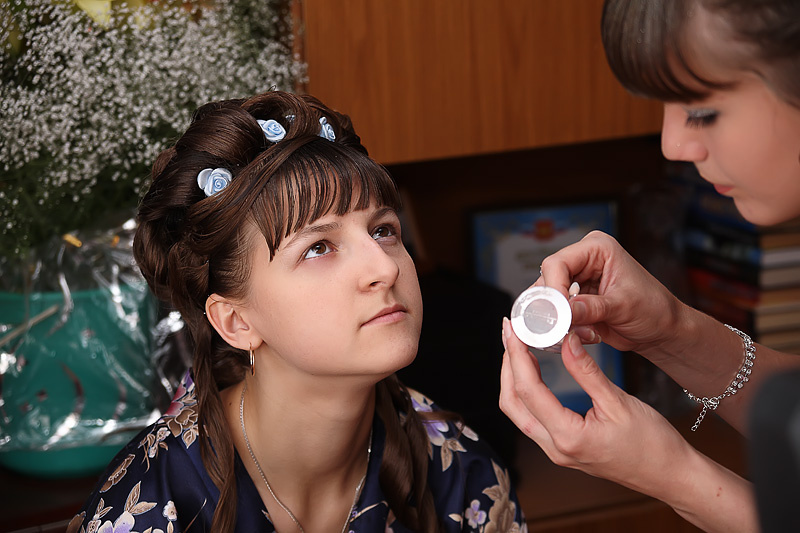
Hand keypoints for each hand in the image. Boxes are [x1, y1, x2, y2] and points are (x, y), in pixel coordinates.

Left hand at [498, 321, 759, 532]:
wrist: (670, 475)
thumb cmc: (653, 444)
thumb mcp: (620, 401)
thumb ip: (587, 371)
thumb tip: (565, 340)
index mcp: (568, 437)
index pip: (528, 390)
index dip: (517, 356)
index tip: (513, 329)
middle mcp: (555, 448)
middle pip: (512, 403)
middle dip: (507, 365)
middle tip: (509, 333)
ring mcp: (556, 451)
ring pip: (518, 413)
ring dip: (513, 379)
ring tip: (517, 347)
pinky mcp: (562, 449)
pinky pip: (532, 419)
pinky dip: (526, 392)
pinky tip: (532, 371)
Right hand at [537, 230, 686, 353]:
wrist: (662, 330)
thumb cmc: (654, 310)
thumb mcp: (623, 307)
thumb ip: (591, 308)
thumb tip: (562, 312)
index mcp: (597, 249)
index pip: (558, 263)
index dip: (553, 288)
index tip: (556, 313)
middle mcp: (583, 261)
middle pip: (548, 279)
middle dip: (552, 306)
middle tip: (558, 327)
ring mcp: (577, 281)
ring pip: (547, 298)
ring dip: (556, 318)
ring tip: (574, 332)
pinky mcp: (574, 300)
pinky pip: (555, 312)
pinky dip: (561, 326)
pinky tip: (576, 334)